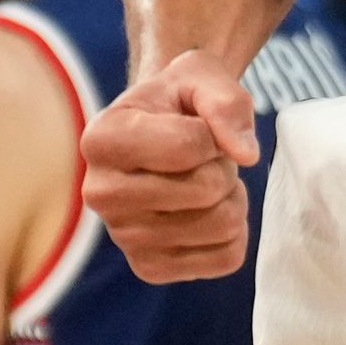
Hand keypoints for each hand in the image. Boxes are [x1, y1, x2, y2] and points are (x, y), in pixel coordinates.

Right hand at [80, 51, 256, 281]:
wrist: (160, 132)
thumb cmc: (178, 101)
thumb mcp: (201, 75)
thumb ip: (226, 102)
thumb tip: (245, 154)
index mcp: (101, 140)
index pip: (189, 146)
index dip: (213, 132)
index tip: (195, 125)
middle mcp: (100, 194)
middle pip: (206, 190)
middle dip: (221, 166)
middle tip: (203, 157)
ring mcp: (123, 238)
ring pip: (222, 225)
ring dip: (230, 197)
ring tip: (204, 179)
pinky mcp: (150, 269)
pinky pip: (227, 257)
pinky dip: (234, 232)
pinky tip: (206, 209)